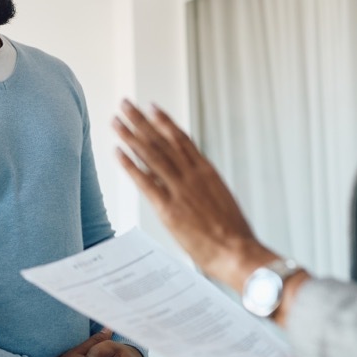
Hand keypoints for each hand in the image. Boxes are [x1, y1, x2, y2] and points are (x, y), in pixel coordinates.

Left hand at [112, 100, 276, 287]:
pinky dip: (130, 165)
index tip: (151, 107)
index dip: (164, 122)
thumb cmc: (234, 235)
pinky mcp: (168, 209)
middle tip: (126, 104)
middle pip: (162, 141)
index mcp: (207, 172)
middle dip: (141, 121)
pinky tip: (118, 151)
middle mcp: (192, 176)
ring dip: (131, 136)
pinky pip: (145, 181)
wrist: (239, 252)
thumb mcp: (222, 201)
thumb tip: (193, 182)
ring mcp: (180, 190)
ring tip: (116, 121)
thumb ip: (205, 188)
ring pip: (151, 155)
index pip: (181, 139)